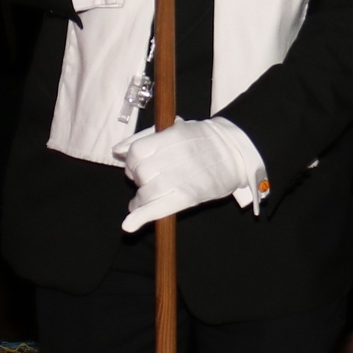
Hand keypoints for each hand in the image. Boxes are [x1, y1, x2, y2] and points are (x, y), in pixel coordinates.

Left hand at [120, 117, 265, 230]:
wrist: (235, 151)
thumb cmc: (203, 140)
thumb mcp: (175, 129)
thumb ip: (144, 137)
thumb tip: (117, 150)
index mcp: (170, 138)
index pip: (136, 152)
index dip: (131, 161)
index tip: (136, 165)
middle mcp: (174, 157)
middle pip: (140, 173)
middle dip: (137, 179)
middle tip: (145, 181)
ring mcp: (181, 178)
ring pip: (146, 192)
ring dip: (140, 199)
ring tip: (142, 200)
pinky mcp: (189, 196)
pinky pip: (160, 208)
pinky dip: (142, 217)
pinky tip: (129, 224)